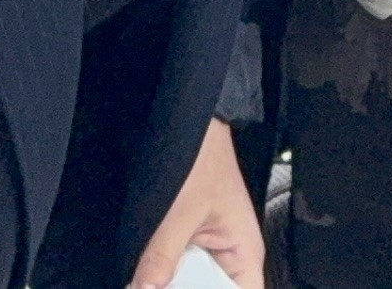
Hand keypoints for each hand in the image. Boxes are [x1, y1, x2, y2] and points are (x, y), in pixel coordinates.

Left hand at [132, 119, 262, 288]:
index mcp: (244, 254)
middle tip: (154, 283)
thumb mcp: (179, 212)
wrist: (193, 119)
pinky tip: (147, 272)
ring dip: (167, 280)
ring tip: (147, 278)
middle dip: (180, 286)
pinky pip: (176, 267)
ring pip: (189, 282)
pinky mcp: (188, 239)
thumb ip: (162, 257)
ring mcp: (208, 248)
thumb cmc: (203, 156)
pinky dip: (161, 271)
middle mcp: (230, 256)